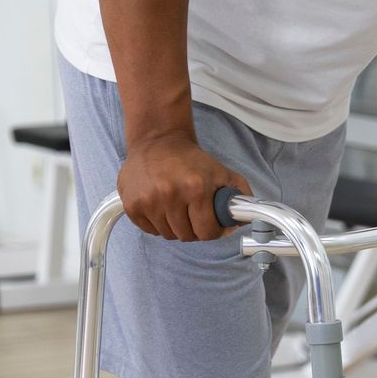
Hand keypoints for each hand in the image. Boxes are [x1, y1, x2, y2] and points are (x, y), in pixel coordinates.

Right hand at [117, 131, 251, 240]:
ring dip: (175, 226)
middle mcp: (170, 194)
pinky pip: (149, 230)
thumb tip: (244, 221)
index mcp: (195, 188)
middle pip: (187, 236)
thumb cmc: (191, 160)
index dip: (211, 230)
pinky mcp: (131, 204)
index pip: (206, 233)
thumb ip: (240, 196)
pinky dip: (157, 224)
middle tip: (193, 214)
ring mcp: (148, 200)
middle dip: (194, 229)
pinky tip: (160, 206)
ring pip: (168, 234)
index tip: (210, 223)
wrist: (157, 141)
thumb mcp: (222, 172)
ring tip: (176, 207)